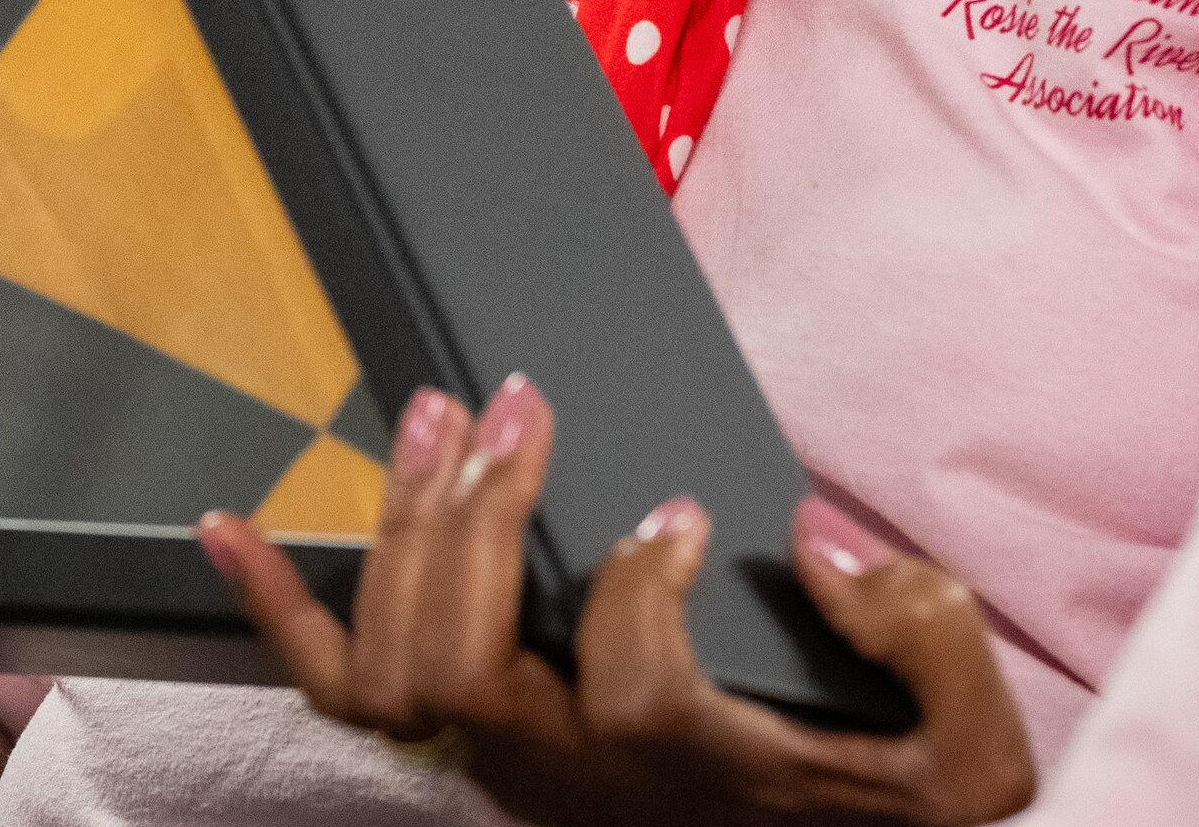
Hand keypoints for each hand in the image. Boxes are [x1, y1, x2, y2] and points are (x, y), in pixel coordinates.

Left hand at [209, 376, 1034, 826]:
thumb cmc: (893, 804)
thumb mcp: (967, 743)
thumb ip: (921, 634)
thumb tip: (822, 545)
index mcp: (695, 772)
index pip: (628, 678)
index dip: (639, 581)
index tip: (683, 515)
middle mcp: (582, 785)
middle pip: (467, 666)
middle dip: (475, 520)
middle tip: (513, 411)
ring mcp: (514, 772)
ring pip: (396, 670)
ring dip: (399, 531)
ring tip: (432, 416)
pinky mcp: (475, 750)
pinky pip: (346, 691)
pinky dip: (278, 608)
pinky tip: (231, 528)